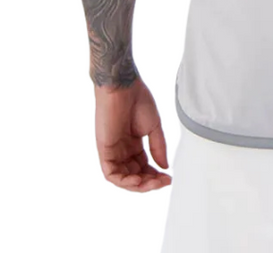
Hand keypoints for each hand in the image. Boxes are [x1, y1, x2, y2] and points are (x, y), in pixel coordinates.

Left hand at [93, 77, 170, 191]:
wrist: (122, 86)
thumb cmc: (138, 100)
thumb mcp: (154, 127)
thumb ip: (158, 148)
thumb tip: (165, 167)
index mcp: (134, 144)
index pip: (143, 167)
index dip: (155, 175)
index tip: (169, 178)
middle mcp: (122, 150)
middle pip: (134, 176)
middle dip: (149, 183)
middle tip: (163, 182)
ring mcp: (113, 152)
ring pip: (123, 178)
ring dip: (138, 185)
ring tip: (152, 183)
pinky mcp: (104, 151)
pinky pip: (111, 174)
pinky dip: (124, 181)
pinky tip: (137, 180)